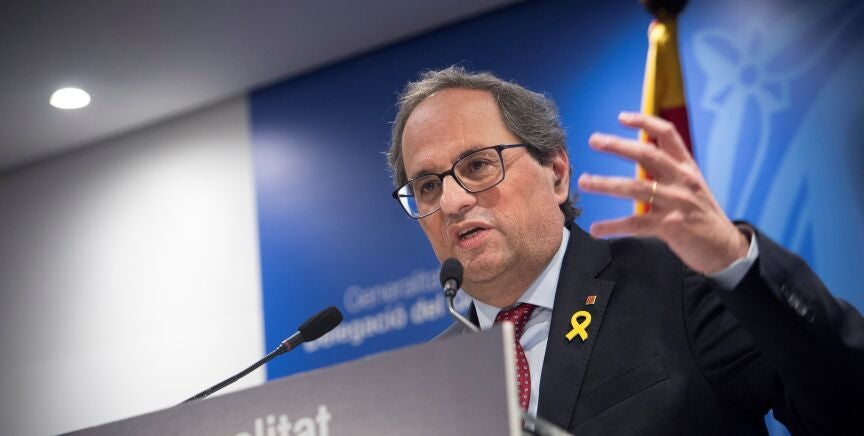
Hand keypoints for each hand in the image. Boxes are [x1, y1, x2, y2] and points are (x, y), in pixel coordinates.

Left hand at [577, 112, 748, 274]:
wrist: (726, 249)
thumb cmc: (703, 217)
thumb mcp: (691, 187)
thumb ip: (669, 172)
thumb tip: (640, 156)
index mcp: (687, 168)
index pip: (667, 135)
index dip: (645, 122)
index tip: (622, 117)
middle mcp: (682, 180)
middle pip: (647, 154)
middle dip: (617, 145)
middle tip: (594, 140)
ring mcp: (676, 202)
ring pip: (635, 187)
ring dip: (606, 183)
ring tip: (584, 181)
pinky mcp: (670, 226)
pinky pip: (635, 224)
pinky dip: (613, 226)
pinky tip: (596, 229)